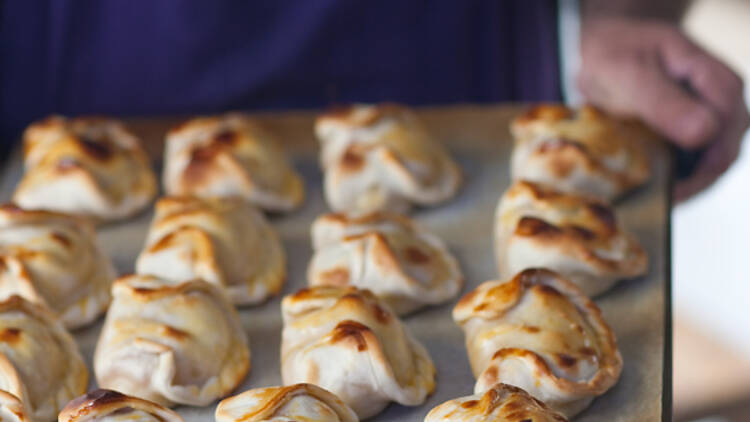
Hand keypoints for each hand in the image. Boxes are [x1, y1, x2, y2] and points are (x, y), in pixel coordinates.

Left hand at [578, 17, 748, 200]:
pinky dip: (670, 177)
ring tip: (645, 197)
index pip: (724, 140)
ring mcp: (709, 119)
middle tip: (650, 203)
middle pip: (720, 159)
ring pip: (706, 166)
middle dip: (688, 185)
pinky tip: (646, 186)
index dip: (699, 174)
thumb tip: (705, 133)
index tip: (664, 193)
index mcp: (717, 83)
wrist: (604, 45)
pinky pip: (689, 163)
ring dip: (678, 185)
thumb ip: (664, 102)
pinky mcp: (690, 132)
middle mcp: (722, 104)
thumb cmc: (616, 52)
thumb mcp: (631, 74)